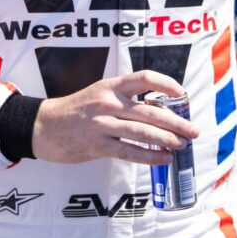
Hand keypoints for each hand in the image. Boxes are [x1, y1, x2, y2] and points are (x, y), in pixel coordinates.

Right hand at [31, 70, 199, 165]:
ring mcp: (102, 124)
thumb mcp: (99, 94)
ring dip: (166, 140)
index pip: (144, 78)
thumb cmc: (76, 110)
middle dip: (176, 122)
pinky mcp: (97, 145)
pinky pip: (129, 152)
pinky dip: (149, 156)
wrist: (44, 126)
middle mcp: (108, 102)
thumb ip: (124, 99)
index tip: (182, 94)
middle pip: (150, 110)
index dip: (167, 84)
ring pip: (142, 132)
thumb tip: (159, 110)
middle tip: (193, 131)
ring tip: (181, 145)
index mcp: (111, 86)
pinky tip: (163, 159)